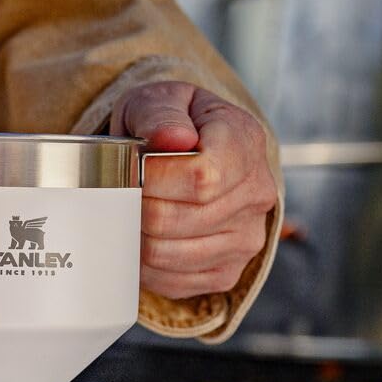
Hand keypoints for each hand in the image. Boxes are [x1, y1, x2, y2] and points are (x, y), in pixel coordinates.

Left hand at [113, 81, 278, 300]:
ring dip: (136, 235)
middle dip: (137, 206)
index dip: (154, 179)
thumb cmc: (170, 124)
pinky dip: (145, 263)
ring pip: (167, 253)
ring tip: (133, 210)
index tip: (134, 168)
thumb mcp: (159, 100)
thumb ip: (161, 113)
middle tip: (125, 190)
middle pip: (177, 219)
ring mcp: (247, 238)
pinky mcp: (227, 271)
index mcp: (246, 142)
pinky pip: (172, 281)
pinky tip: (145, 236)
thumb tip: (173, 138)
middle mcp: (257, 193)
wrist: (190, 151)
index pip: (202, 178)